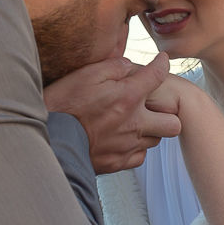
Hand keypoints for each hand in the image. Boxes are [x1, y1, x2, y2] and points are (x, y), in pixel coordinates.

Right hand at [43, 55, 179, 173]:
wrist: (49, 141)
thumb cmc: (62, 106)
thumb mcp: (84, 75)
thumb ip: (112, 67)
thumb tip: (129, 66)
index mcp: (127, 97)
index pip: (158, 75)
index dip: (162, 64)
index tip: (160, 62)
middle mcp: (134, 123)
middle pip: (173, 123)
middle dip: (167, 114)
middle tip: (152, 107)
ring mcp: (128, 145)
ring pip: (156, 140)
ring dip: (149, 131)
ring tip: (132, 123)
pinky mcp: (118, 162)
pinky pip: (139, 156)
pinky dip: (134, 148)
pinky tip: (121, 140)